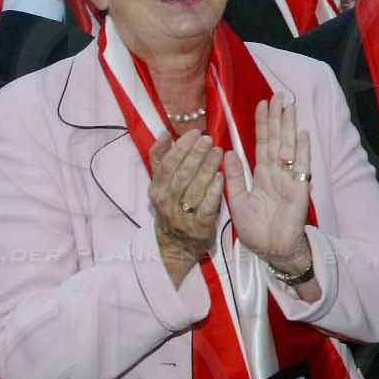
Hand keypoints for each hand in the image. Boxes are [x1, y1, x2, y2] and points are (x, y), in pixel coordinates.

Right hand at [150, 132, 224, 282]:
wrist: (177, 245)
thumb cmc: (172, 206)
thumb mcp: (161, 184)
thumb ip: (161, 159)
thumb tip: (165, 134)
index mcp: (157, 189)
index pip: (166, 164)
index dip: (180, 147)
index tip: (194, 133)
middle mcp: (167, 202)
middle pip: (181, 174)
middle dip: (195, 154)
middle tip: (209, 139)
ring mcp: (183, 216)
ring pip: (195, 188)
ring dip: (207, 168)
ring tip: (218, 151)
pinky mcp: (200, 227)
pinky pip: (207, 207)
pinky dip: (214, 191)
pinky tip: (222, 177)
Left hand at [223, 100, 312, 269]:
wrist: (271, 251)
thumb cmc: (256, 230)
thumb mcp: (237, 201)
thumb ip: (234, 177)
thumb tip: (227, 152)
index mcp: (262, 175)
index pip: (262, 144)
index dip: (262, 124)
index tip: (262, 104)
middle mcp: (277, 173)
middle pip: (277, 140)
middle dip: (277, 118)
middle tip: (278, 95)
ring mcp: (289, 180)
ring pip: (289, 148)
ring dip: (289, 127)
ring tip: (290, 107)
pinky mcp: (299, 191)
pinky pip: (301, 169)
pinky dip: (302, 152)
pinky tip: (302, 134)